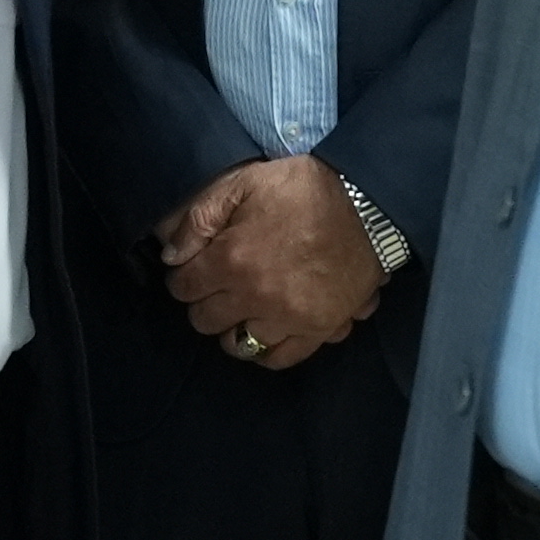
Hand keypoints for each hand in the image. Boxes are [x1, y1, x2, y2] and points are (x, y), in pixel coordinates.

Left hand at [156, 155, 385, 367]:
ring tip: (240, 310)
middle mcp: (255, 298)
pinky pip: (280, 358)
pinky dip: (267, 348)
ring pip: (238, 344)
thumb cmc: (303, 188)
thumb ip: (199, 216)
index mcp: (231, 260)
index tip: (192, 268)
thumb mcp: (243, 182)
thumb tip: (171, 254)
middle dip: (204, 301)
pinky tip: (266, 330)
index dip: (183, 276)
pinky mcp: (318, 330)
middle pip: (204, 320)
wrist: (369, 204)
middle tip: (217, 285)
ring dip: (232, 327)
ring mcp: (288, 319)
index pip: (182, 287)